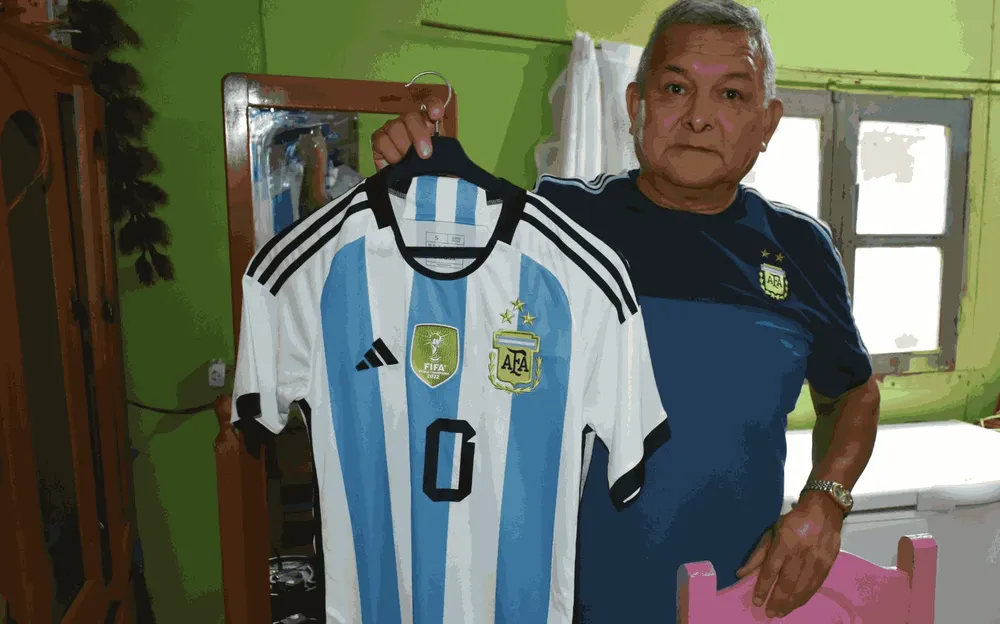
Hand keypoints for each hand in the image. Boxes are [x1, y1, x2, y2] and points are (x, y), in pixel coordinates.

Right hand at [371, 96, 443, 169]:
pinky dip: (390, 153)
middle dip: (419, 136)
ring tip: (408, 161)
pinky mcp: (378, 139)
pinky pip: (382, 140)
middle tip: (425, 155)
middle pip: (411, 117)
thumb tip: (439, 150)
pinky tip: (396, 162)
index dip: (433, 106)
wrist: (410, 181)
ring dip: (403, 147)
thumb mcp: (439, 159)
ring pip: (395, 127)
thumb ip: (441, 149)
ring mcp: (392, 128)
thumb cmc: (426, 167)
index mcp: (428, 122)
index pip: (431, 105)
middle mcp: (409, 121)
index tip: (435, 114)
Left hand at [735, 493, 843, 617]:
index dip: (763, 587)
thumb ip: (758, 554)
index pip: (771, 570)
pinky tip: (796, 604)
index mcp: (785, 542)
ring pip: (802, 588)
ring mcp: (817, 560)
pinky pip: (814, 587)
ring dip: (790, 604)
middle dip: (777, 601)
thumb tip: (741, 573)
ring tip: (780, 613)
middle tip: (769, 613)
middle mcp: (801, 553)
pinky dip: (804, 598)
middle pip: (787, 583)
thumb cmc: (793, 521)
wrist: (824, 512)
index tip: (757, 601)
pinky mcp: (828, 565)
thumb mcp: (771, 532)